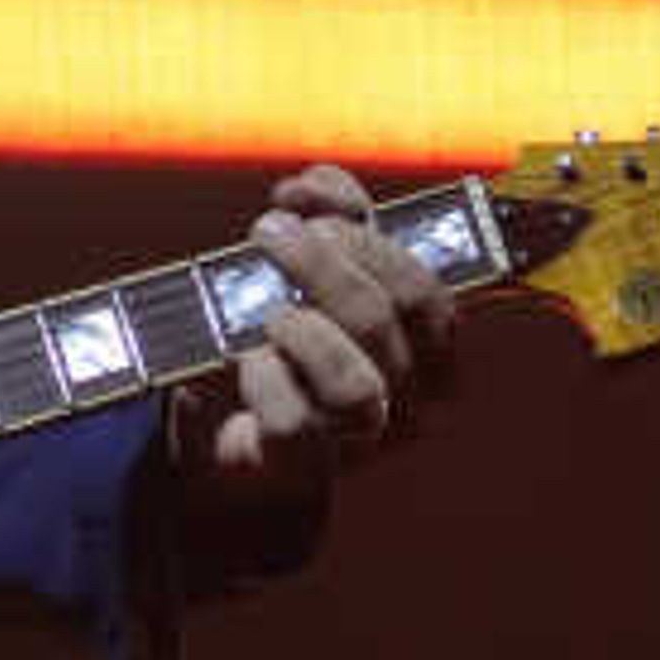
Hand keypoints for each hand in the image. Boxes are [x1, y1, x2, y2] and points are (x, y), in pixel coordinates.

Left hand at [163, 162, 450, 516]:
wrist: (231, 430)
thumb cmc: (284, 338)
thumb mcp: (315, 265)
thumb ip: (329, 215)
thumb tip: (313, 189)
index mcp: (424, 350)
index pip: (428, 294)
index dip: (370, 238)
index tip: (300, 205)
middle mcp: (405, 400)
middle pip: (385, 320)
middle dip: (323, 262)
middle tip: (268, 235)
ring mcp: (355, 441)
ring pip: (356, 386)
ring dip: (304, 329)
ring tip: (266, 308)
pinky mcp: (299, 470)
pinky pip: (294, 425)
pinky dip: (267, 379)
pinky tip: (248, 357)